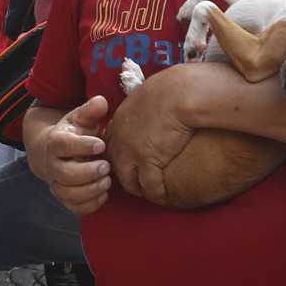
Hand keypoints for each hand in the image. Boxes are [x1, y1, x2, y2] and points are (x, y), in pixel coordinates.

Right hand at [27, 98, 112, 215]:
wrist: (51, 151)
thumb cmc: (72, 134)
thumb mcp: (79, 119)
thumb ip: (90, 111)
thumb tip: (101, 101)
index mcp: (55, 142)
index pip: (64, 145)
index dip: (82, 146)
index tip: (101, 145)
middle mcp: (52, 165)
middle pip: (65, 174)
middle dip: (87, 173)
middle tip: (106, 167)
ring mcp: (56, 183)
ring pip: (68, 193)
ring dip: (90, 190)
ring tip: (107, 181)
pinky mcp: (63, 197)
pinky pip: (73, 207)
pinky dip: (89, 205)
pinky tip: (103, 194)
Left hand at [104, 64, 202, 202]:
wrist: (178, 94)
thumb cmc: (167, 89)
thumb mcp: (143, 96)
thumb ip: (140, 106)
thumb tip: (150, 104)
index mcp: (117, 123)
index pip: (108, 146)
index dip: (115, 156)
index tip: (124, 163)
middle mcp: (119, 140)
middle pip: (113, 165)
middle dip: (121, 175)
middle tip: (132, 182)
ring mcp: (131, 153)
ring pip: (128, 180)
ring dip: (136, 188)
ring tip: (145, 192)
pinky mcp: (149, 161)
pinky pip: (149, 185)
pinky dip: (155, 193)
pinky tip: (161, 196)